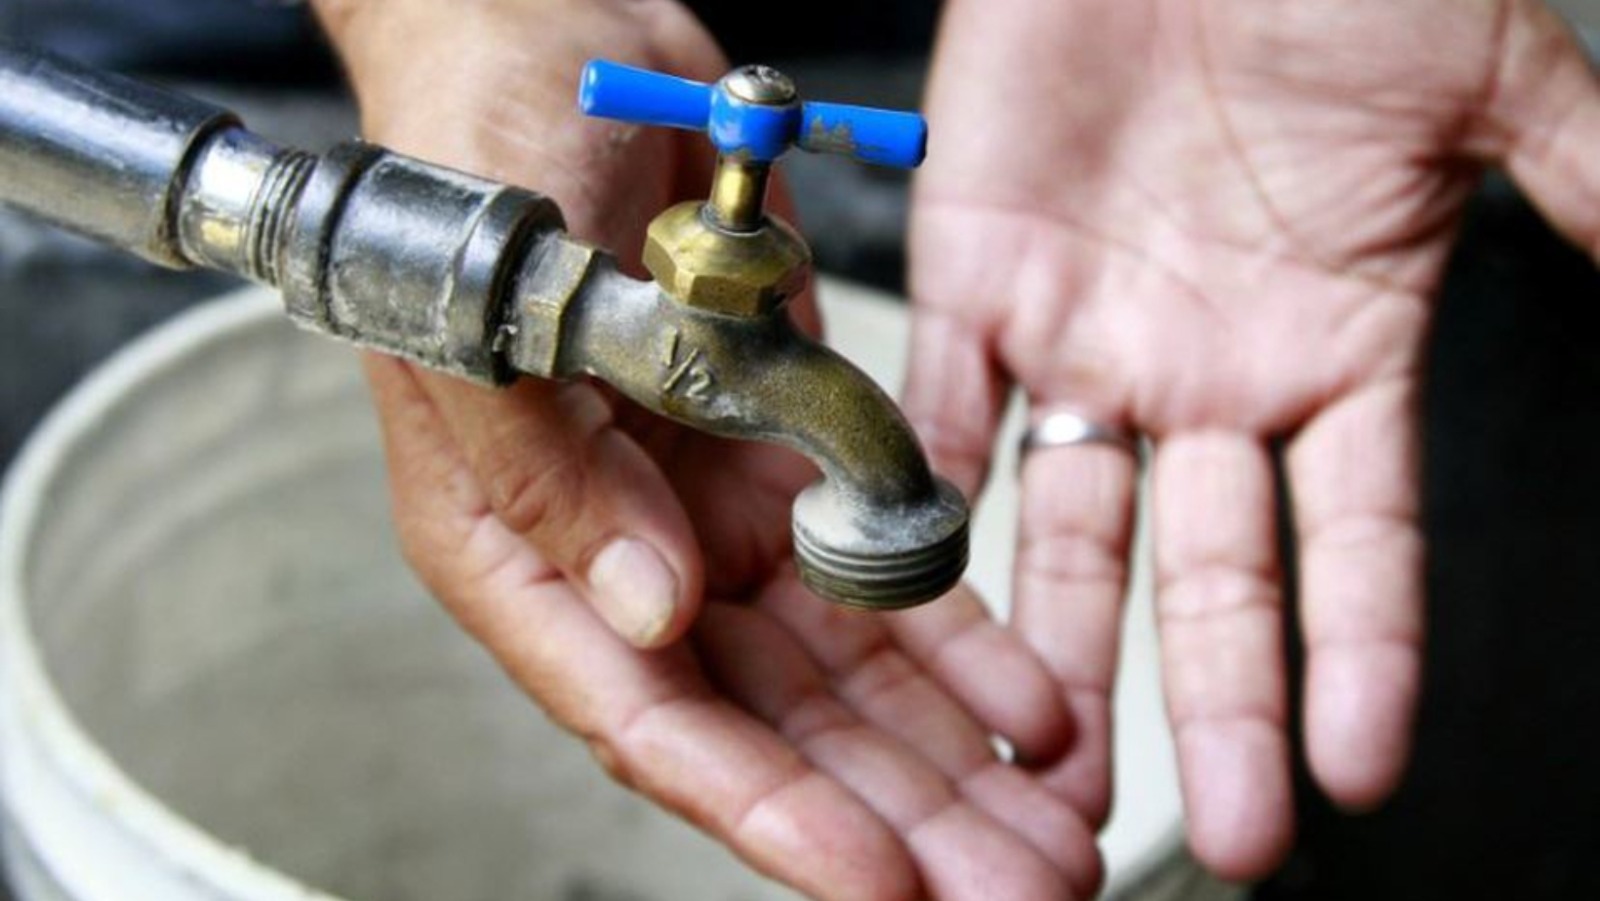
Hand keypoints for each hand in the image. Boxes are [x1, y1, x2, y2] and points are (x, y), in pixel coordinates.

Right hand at [315, 1, 1102, 896]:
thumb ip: (557, 482)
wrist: (545, 39)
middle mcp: (627, 553)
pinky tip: (1038, 697)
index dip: (773, 814)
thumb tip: (656, 621)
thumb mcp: (490, 317)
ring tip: (1055, 827)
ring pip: (845, 671)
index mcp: (529, 548)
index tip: (884, 887)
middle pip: (774, 728)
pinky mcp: (784, 455)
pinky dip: (962, 635)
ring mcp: (712, 510)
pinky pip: (882, 566)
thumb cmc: (476, 163)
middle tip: (1018, 889)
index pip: (653, 723)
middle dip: (897, 817)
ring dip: (950, 754)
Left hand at [908, 0, 1599, 879]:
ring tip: (1049, 766)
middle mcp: (1206, 370)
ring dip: (1059, 649)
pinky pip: (944, 418)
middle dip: (1213, 703)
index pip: (1358, 542)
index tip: (1360, 768)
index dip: (1362, 656)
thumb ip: (1585, 187)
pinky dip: (927, 507)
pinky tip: (925, 603)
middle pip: (1210, 575)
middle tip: (1219, 831)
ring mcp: (1085, 336)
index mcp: (1333, 345)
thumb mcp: (1486, 78)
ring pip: (1068, 530)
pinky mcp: (975, 280)